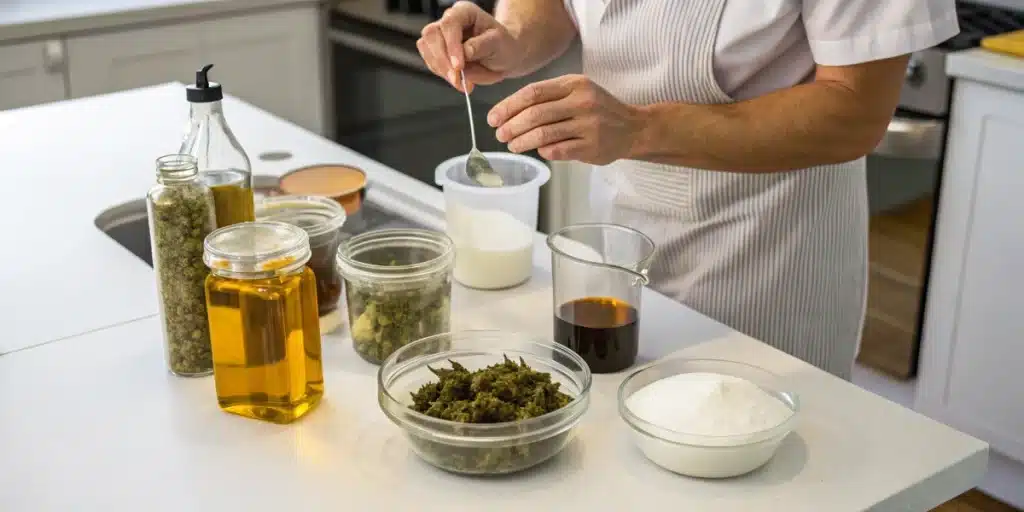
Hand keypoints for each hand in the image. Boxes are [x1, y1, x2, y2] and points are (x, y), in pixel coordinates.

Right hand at [417, 1, 521, 91]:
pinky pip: (432, 63)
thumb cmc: (503, 46)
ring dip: (442, 70)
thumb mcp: (499, 44)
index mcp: (465, 12)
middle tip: (457, 79)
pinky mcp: (437, 52)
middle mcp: (449, 21)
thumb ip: (481, 46)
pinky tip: (458, 80)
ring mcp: (440, 36)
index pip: (450, 24)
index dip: (452, 45)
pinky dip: (443, 75)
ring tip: (462, 82)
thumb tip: (465, 52)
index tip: (459, 66)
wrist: (503, 57)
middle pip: (431, 36)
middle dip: (443, 60)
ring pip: (428, 51)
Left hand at [488, 75, 643, 164]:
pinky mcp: (591, 147)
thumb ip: (549, 98)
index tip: (494, 117)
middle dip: (511, 126)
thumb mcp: (577, 91)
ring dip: (522, 141)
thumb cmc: (598, 109)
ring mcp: (588, 126)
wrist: (633, 128)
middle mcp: (582, 102)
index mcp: (574, 84)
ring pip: (544, 134)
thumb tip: (510, 114)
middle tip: (499, 134)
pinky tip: (538, 151)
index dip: (509, 106)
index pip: (533, 93)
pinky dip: (543, 151)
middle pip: (535, 114)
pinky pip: (558, 150)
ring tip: (512, 145)